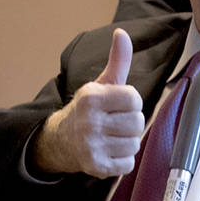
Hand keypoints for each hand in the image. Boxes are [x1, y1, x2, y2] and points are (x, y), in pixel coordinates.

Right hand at [34, 29, 143, 177]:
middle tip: (116, 122)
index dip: (131, 102)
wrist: (61, 139)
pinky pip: (128, 164)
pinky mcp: (95, 166)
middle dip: (131, 123)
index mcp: (91, 97)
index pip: (134, 99)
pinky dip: (122, 160)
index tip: (119, 105)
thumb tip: (122, 34)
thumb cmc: (88, 109)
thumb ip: (118, 61)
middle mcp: (89, 121)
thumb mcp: (101, 84)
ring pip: (134, 144)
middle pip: (138, 123)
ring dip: (127, 141)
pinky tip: (109, 151)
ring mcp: (91, 145)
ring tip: (112, 136)